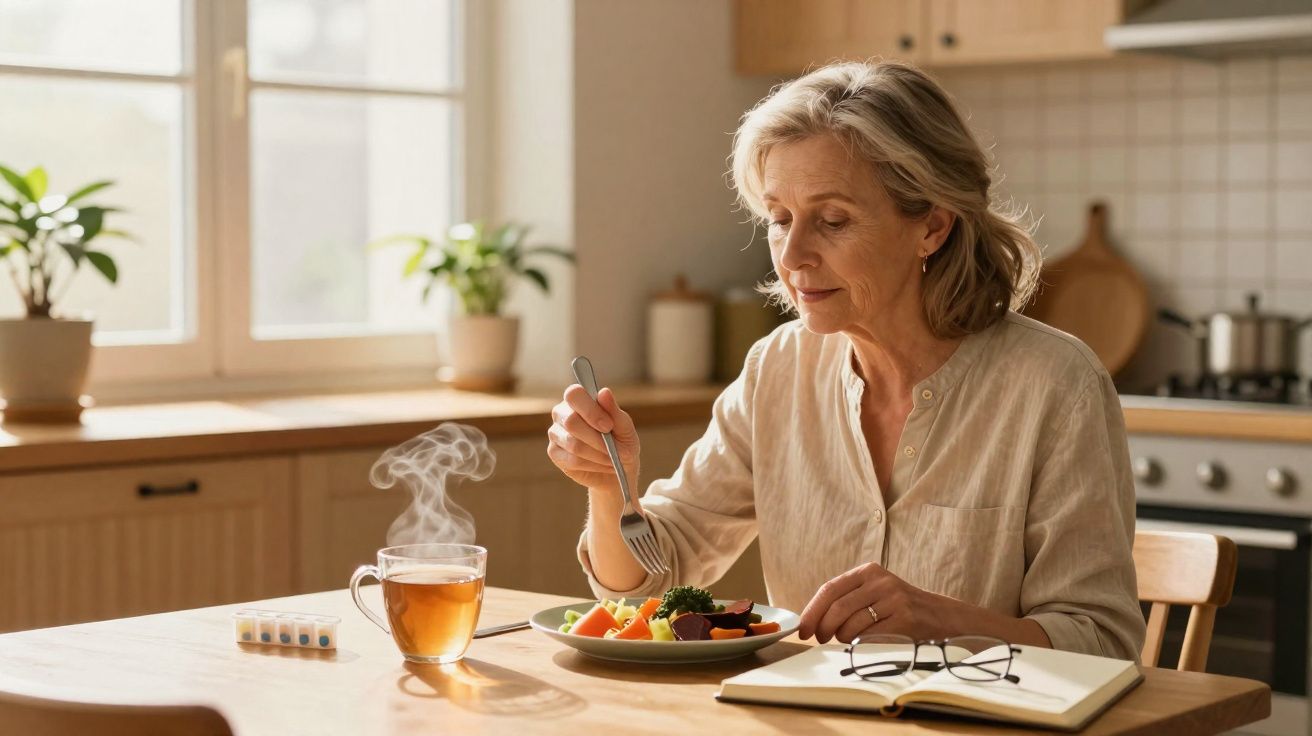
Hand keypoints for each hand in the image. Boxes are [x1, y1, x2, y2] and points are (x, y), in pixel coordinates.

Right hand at [547, 385, 640, 494]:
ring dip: (597, 454)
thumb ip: (614, 411)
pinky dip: (591, 464)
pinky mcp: (554, 453)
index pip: (574, 394)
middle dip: (597, 439)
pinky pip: (571, 460)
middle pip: (571, 421)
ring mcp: (555, 433)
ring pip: (573, 444)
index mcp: (579, 399)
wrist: (618, 468)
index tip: (609, 426)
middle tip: (614, 449)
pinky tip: (600, 464)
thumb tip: (604, 392)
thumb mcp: (624, 427)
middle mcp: (562, 413)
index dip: (590, 411)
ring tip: (612, 459)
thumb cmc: (621, 442)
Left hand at [798, 562, 948, 643]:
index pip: (830, 589)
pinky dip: (859, 643)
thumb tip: (812, 619)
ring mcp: (893, 599)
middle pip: (837, 607)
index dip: (812, 611)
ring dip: (841, 637)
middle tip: (820, 639)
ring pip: (851, 624)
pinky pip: (869, 636)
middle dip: (822, 627)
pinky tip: (863, 643)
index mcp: (868, 571)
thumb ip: (848, 598)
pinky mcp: (904, 618)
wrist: (940, 616)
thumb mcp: (875, 591)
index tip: (802, 629)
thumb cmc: (899, 608)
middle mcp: (880, 581)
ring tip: (846, 639)